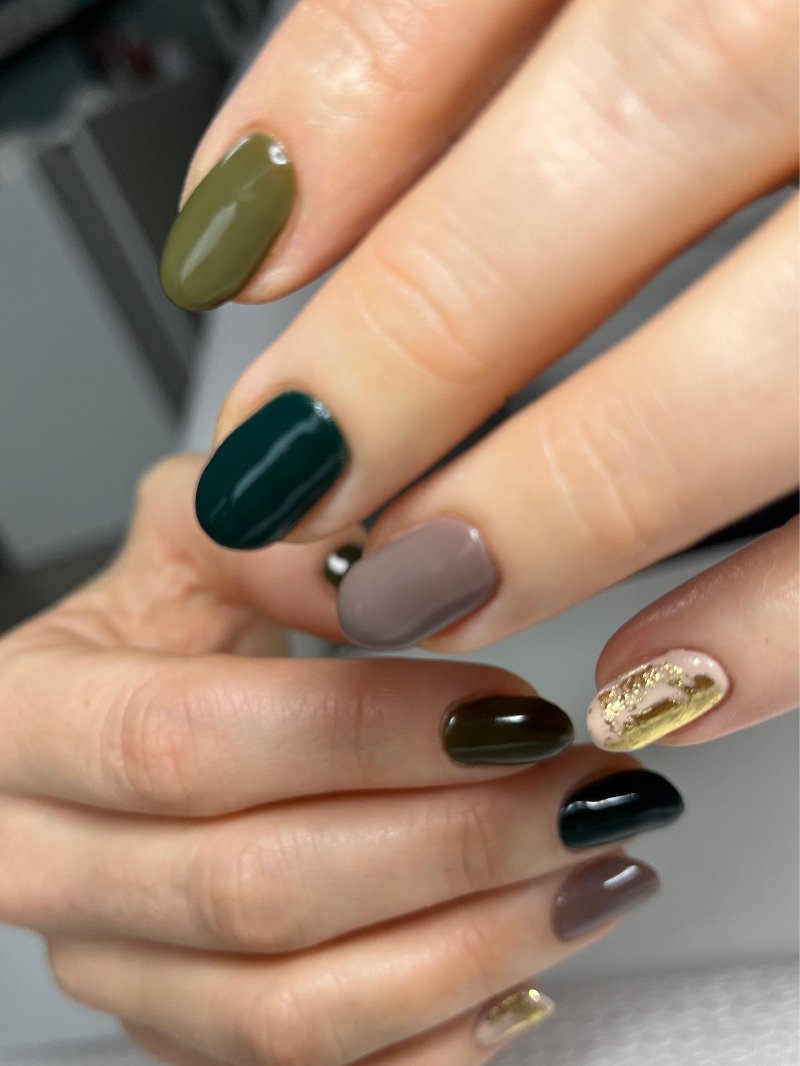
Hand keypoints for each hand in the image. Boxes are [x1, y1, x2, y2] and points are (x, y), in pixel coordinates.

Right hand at [0, 456, 679, 1064]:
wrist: (103, 727)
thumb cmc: (149, 625)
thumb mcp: (189, 538)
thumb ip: (280, 537)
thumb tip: (402, 575)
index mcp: (32, 725)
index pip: (189, 744)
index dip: (361, 734)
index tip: (506, 711)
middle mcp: (52, 869)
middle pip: (254, 890)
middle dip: (449, 845)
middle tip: (583, 790)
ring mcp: (121, 970)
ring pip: (291, 1012)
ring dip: (470, 948)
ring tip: (590, 872)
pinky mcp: (185, 1029)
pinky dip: (438, 1036)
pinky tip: (527, 966)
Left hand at [160, 0, 797, 752]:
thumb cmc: (764, 20)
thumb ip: (432, 35)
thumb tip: (263, 192)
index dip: (341, 110)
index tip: (231, 253)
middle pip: (651, 117)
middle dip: (435, 323)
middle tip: (293, 470)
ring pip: (792, 343)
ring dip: (579, 489)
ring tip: (421, 583)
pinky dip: (788, 616)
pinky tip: (654, 675)